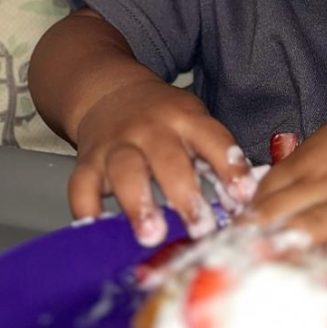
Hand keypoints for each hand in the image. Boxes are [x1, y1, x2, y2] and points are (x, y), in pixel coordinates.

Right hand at [68, 80, 259, 245]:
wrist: (110, 91)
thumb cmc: (163, 117)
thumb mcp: (196, 124)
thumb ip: (219, 159)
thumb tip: (244, 201)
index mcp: (185, 119)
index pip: (213, 140)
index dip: (230, 167)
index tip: (243, 196)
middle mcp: (150, 130)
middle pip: (168, 160)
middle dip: (185, 196)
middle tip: (200, 229)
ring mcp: (116, 145)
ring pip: (125, 172)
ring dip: (138, 205)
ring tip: (151, 236)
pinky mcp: (87, 162)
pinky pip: (82, 187)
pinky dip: (87, 210)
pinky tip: (98, 231)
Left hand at [244, 101, 326, 263]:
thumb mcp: (321, 148)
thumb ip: (292, 178)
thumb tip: (259, 207)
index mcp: (303, 168)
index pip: (263, 197)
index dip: (242, 223)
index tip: (224, 248)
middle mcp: (323, 186)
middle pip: (282, 211)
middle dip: (256, 235)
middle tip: (231, 259)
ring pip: (320, 223)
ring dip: (296, 241)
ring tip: (275, 260)